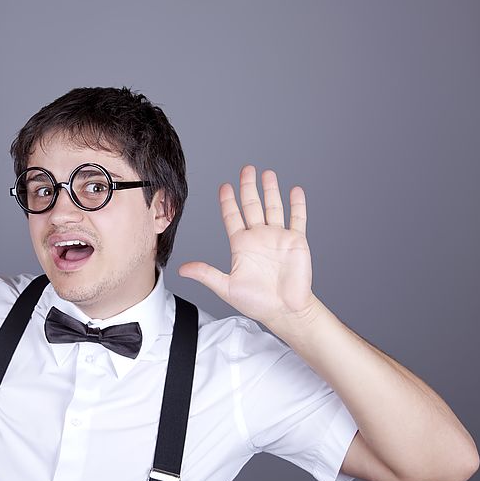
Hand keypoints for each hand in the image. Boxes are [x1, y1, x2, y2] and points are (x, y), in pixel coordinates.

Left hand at [179, 165, 317, 328]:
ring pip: (273, 207)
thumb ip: (206, 274)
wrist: (285, 311)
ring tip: (267, 173)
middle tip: (246, 169)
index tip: (224, 186)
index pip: (232, 217)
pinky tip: (294, 190)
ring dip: (270, 190)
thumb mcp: (226, 287)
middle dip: (248, 186)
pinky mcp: (296, 241)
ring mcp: (278, 237)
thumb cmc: (257, 302)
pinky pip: (297, 218)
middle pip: (252, 205)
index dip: (228, 201)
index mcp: (241, 245)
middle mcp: (259, 237)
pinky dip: (297, 204)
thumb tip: (182, 269)